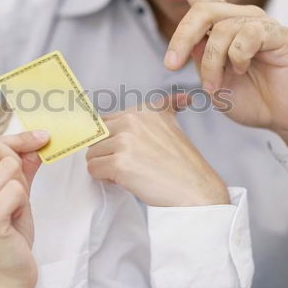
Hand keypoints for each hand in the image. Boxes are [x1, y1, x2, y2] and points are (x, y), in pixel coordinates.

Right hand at [0, 130, 48, 287]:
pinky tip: (14, 221)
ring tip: (13, 210)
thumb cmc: (7, 238)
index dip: (16, 139)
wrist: (4, 278)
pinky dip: (23, 203)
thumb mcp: (13, 195)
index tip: (40, 138)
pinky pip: (17, 189)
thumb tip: (36, 141)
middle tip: (17, 194)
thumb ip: (21, 168)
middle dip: (17, 165)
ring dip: (21, 188)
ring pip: (11, 168)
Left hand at [86, 95, 229, 206]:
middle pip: (96, 137)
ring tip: (129, 173)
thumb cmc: (183, 165)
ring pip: (92, 153)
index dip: (112, 139)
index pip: (106, 120)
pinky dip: (105, 178)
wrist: (195, 190)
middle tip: (129, 164)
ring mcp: (125, 141)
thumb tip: (183, 97)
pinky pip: (93, 169)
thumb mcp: (174, 126)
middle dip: (107, 152)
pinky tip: (125, 180)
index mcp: (143, 110)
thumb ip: (167, 108)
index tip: (124, 150)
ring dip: (105, 166)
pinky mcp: (119, 163)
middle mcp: (132, 120)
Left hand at [155, 0, 287, 150]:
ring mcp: (260, 24)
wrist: (286, 116)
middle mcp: (239, 17)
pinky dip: (236, 59)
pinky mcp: (277, 35)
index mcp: (221, 25)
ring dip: (210, 63)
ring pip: (220, 30)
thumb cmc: (252, 98)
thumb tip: (190, 43)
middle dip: (181, 38)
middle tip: (170, 66)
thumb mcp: (213, 79)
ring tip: (216, 84)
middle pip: (200, 10)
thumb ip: (199, 58)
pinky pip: (246, 37)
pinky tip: (243, 70)